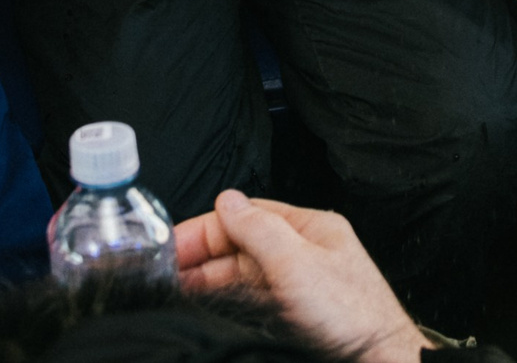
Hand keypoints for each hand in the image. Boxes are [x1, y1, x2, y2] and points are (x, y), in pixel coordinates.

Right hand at [176, 191, 425, 362]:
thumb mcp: (297, 263)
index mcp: (308, 227)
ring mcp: (298, 285)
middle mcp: (302, 252)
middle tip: (164, 276)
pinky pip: (251, 302)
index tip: (170, 247)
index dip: (204, 230)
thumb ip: (258, 230)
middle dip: (200, 259)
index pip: (244, 217)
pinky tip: (206, 309)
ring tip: (174, 293)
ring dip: (207, 281)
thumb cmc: (351, 314)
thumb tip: (226, 200)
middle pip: (239, 247)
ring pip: (242, 276)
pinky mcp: (295, 316)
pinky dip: (225, 302)